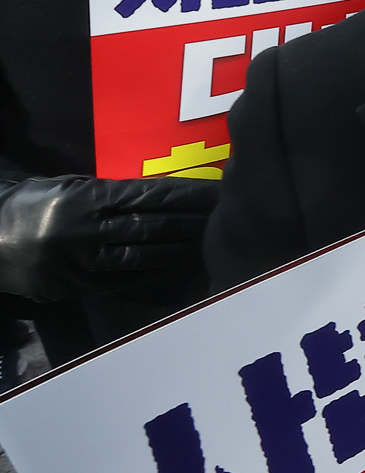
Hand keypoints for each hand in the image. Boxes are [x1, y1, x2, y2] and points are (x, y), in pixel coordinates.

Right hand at [0, 175, 218, 303]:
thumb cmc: (35, 203)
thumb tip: (163, 195)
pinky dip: (152, 275)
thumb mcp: (70, 186)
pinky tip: (177, 268)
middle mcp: (86, 229)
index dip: (184, 196)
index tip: (214, 194)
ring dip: (179, 250)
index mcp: (87, 198)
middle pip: (151, 226)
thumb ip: (111, 191)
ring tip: (209, 244)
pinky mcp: (74, 286)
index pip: (148, 196)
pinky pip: (122, 281)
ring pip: (141, 255)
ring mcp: (81, 261)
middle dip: (191, 223)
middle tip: (223, 220)